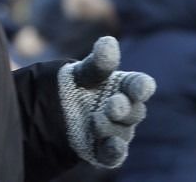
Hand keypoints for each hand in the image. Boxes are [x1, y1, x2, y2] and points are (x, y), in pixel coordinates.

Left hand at [57, 37, 155, 167]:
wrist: (54, 113)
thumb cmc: (77, 86)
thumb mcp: (84, 72)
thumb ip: (98, 61)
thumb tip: (109, 41)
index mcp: (125, 86)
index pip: (140, 86)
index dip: (142, 88)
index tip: (140, 90)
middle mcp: (126, 109)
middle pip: (134, 111)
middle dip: (123, 108)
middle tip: (111, 105)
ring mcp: (117, 131)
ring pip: (123, 132)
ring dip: (112, 127)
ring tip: (94, 121)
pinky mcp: (105, 151)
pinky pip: (115, 154)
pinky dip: (114, 149)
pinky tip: (108, 142)